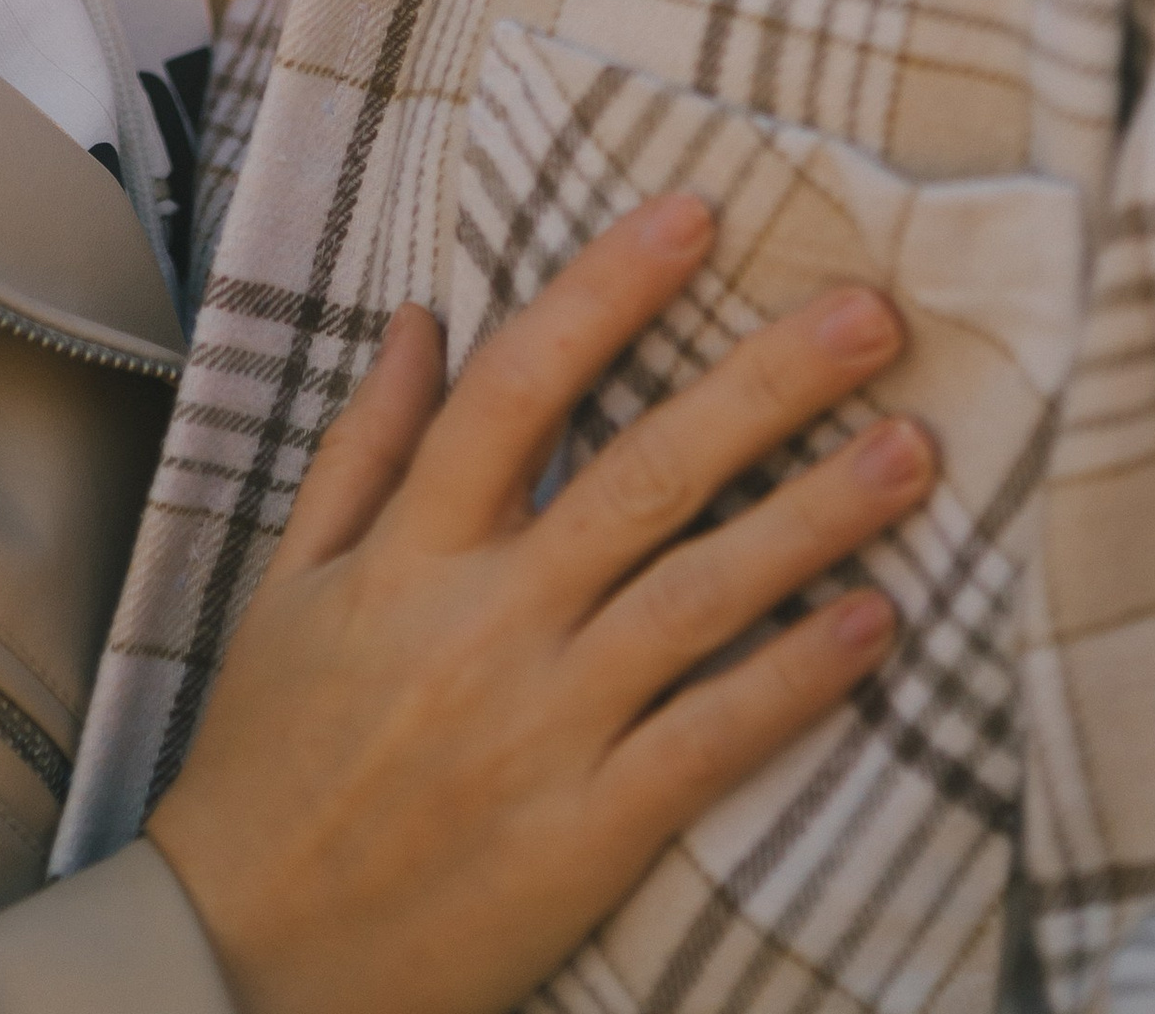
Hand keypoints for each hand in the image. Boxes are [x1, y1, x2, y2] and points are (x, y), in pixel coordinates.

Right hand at [147, 191, 931, 1013]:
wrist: (242, 959)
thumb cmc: (264, 762)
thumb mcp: (286, 586)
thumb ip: (362, 448)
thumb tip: (423, 318)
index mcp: (408, 552)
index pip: (517, 385)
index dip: (607, 291)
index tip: (695, 215)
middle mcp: (484, 622)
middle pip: (642, 475)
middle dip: (763, 385)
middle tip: (869, 316)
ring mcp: (542, 728)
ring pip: (697, 595)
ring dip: (812, 516)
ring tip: (912, 449)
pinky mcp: (588, 833)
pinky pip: (711, 739)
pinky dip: (793, 678)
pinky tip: (873, 623)